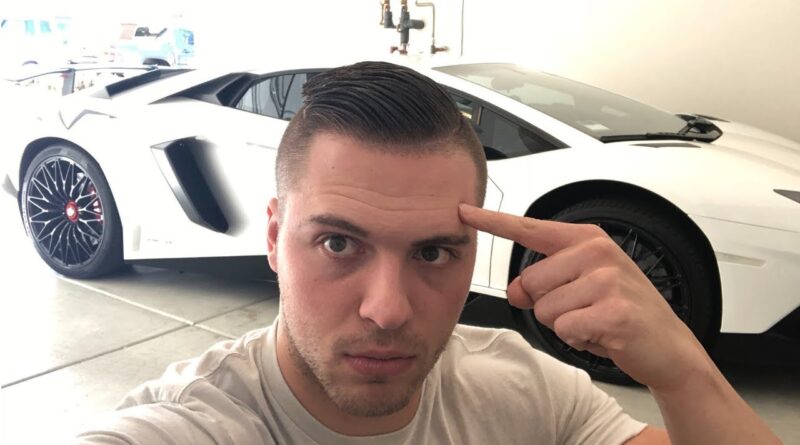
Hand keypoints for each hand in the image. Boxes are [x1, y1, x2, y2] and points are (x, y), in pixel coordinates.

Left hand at [458, 204, 710, 390]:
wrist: (668, 346)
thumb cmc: (624, 312)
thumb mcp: (580, 290)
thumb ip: (543, 283)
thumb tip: (514, 292)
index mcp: (587, 240)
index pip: (529, 229)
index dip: (492, 222)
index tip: (463, 211)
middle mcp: (596, 252)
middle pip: (530, 282)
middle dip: (547, 306)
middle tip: (583, 310)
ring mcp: (606, 279)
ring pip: (544, 309)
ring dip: (564, 325)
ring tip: (595, 321)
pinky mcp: (612, 310)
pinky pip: (564, 329)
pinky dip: (577, 340)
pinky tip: (602, 334)